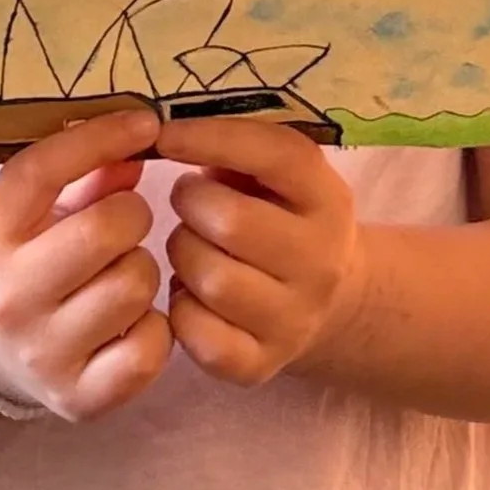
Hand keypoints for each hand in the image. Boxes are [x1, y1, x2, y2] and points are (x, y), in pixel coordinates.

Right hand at [0, 109, 169, 423]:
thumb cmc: (24, 262)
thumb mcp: (34, 211)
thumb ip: (85, 173)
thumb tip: (140, 141)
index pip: (43, 170)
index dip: (100, 138)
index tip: (146, 124)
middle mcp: (8, 295)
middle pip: (106, 230)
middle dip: (131, 217)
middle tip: (125, 226)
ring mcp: (41, 352)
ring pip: (136, 285)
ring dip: (143, 273)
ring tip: (122, 275)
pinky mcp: (77, 398)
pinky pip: (149, 350)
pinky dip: (155, 330)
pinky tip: (134, 322)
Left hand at [158, 119, 363, 387]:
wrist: (332, 299)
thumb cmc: (280, 214)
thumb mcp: (276, 174)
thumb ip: (234, 145)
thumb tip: (157, 125)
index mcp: (326, 197)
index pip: (275, 155)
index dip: (212, 138)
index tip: (164, 133)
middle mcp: (322, 260)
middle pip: (233, 223)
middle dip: (190, 205)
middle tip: (186, 202)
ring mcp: (296, 319)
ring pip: (212, 281)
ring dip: (182, 255)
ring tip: (189, 245)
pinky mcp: (262, 364)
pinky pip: (200, 338)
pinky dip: (180, 311)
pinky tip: (188, 294)